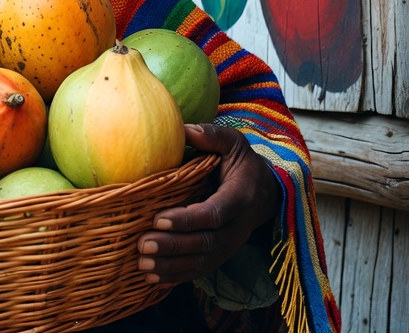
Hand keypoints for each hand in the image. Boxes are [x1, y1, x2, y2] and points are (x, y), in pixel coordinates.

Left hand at [136, 123, 279, 285]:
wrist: (266, 191)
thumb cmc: (242, 162)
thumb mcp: (234, 143)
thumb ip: (212, 135)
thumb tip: (185, 129)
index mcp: (241, 197)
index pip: (214, 213)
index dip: (187, 220)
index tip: (158, 219)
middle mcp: (238, 226)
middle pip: (205, 243)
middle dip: (173, 246)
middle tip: (142, 244)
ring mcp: (231, 244)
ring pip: (202, 262)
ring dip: (171, 266)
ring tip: (143, 265)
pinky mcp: (222, 254)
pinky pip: (201, 270)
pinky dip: (177, 276)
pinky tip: (152, 278)